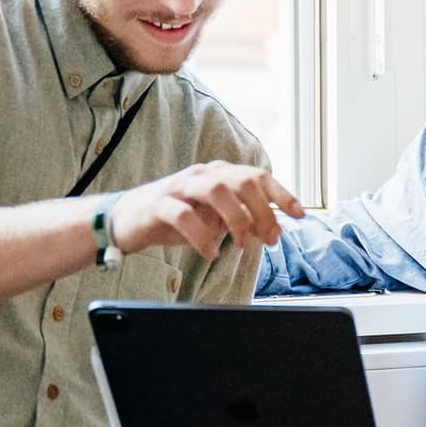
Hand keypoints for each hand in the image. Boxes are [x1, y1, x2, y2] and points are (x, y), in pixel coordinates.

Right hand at [111, 162, 304, 258]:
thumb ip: (241, 217)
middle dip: (262, 211)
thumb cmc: (174, 218)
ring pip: (217, 190)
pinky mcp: (158, 204)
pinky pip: (184, 215)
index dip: (282, 194)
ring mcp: (179, 186)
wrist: (126, 221)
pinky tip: (210, 252)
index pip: (258, 176)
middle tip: (269, 240)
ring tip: (241, 245)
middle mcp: (202, 174)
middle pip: (243, 181)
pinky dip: (202, 236)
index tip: (300, 215)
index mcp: (220, 174)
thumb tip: (273, 226)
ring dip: (236, 220)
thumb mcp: (214, 217)